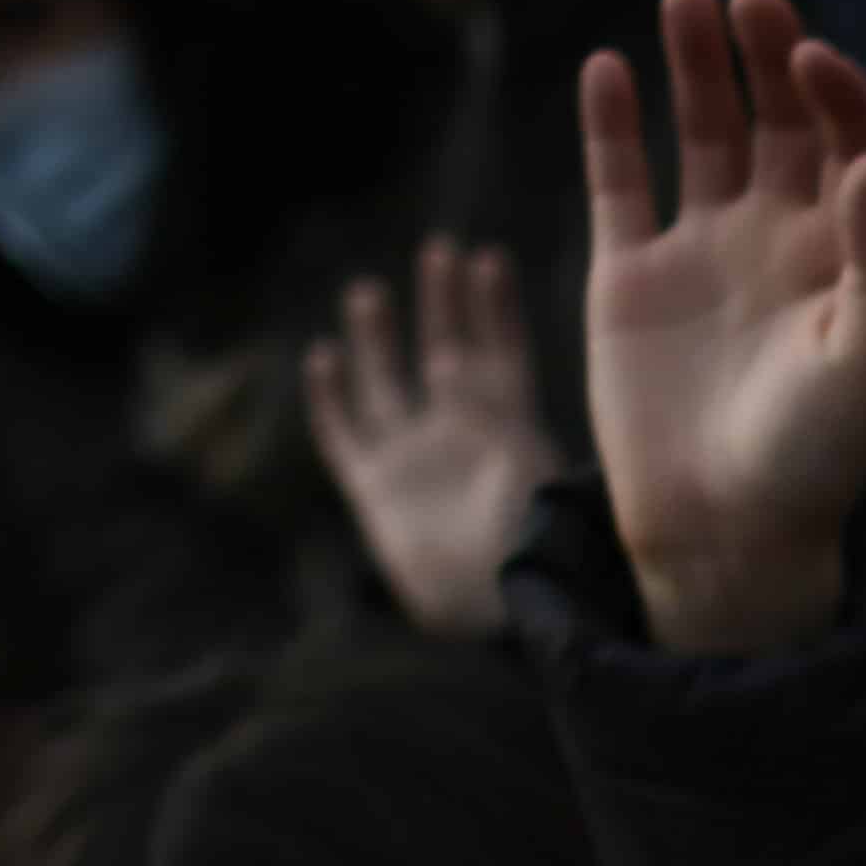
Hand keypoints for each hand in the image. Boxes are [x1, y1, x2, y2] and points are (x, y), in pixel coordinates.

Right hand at [304, 236, 555, 636]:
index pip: (501, 353)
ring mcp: (415, 458)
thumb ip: (526, 431)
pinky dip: (331, 397)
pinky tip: (322, 356)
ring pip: (389, 381)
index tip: (488, 259)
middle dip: (443, 303)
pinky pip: (345, 432)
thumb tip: (529, 388)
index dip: (494, 309)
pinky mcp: (375, 488)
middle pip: (445, 351)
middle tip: (438, 249)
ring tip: (370, 291)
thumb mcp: (543, 485)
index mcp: (509, 429)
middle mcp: (459, 435)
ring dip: (380, 337)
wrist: (497, 616)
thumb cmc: (536, 557)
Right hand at [578, 0, 865, 653]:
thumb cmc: (814, 461)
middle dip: (768, 55)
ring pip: (703, 132)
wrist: (728, 533)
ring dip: (696, 66)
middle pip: (781, 121)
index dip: (841, 94)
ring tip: (684, 0)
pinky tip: (609, 68)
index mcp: (849, 257)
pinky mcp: (631, 274)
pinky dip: (613, 124)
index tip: (814, 59)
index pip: (855, 144)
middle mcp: (780, 241)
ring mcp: (703, 251)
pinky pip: (622, 179)